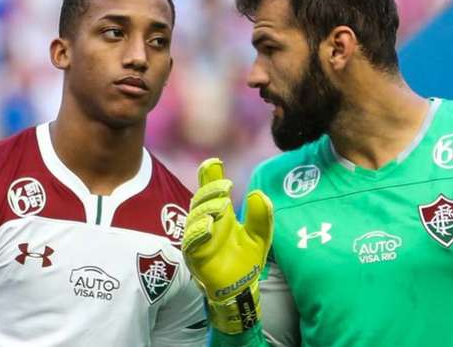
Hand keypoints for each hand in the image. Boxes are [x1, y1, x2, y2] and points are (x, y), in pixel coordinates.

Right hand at [182, 158, 272, 333]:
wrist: (241, 289)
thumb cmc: (246, 260)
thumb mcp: (260, 236)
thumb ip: (261, 217)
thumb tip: (258, 193)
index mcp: (221, 214)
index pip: (211, 190)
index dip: (209, 176)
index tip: (213, 162)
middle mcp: (206, 222)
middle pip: (201, 200)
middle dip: (211, 190)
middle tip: (226, 186)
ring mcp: (198, 239)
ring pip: (195, 218)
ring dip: (206, 209)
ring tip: (222, 206)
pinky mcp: (195, 256)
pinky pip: (192, 242)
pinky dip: (199, 232)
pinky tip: (208, 225)